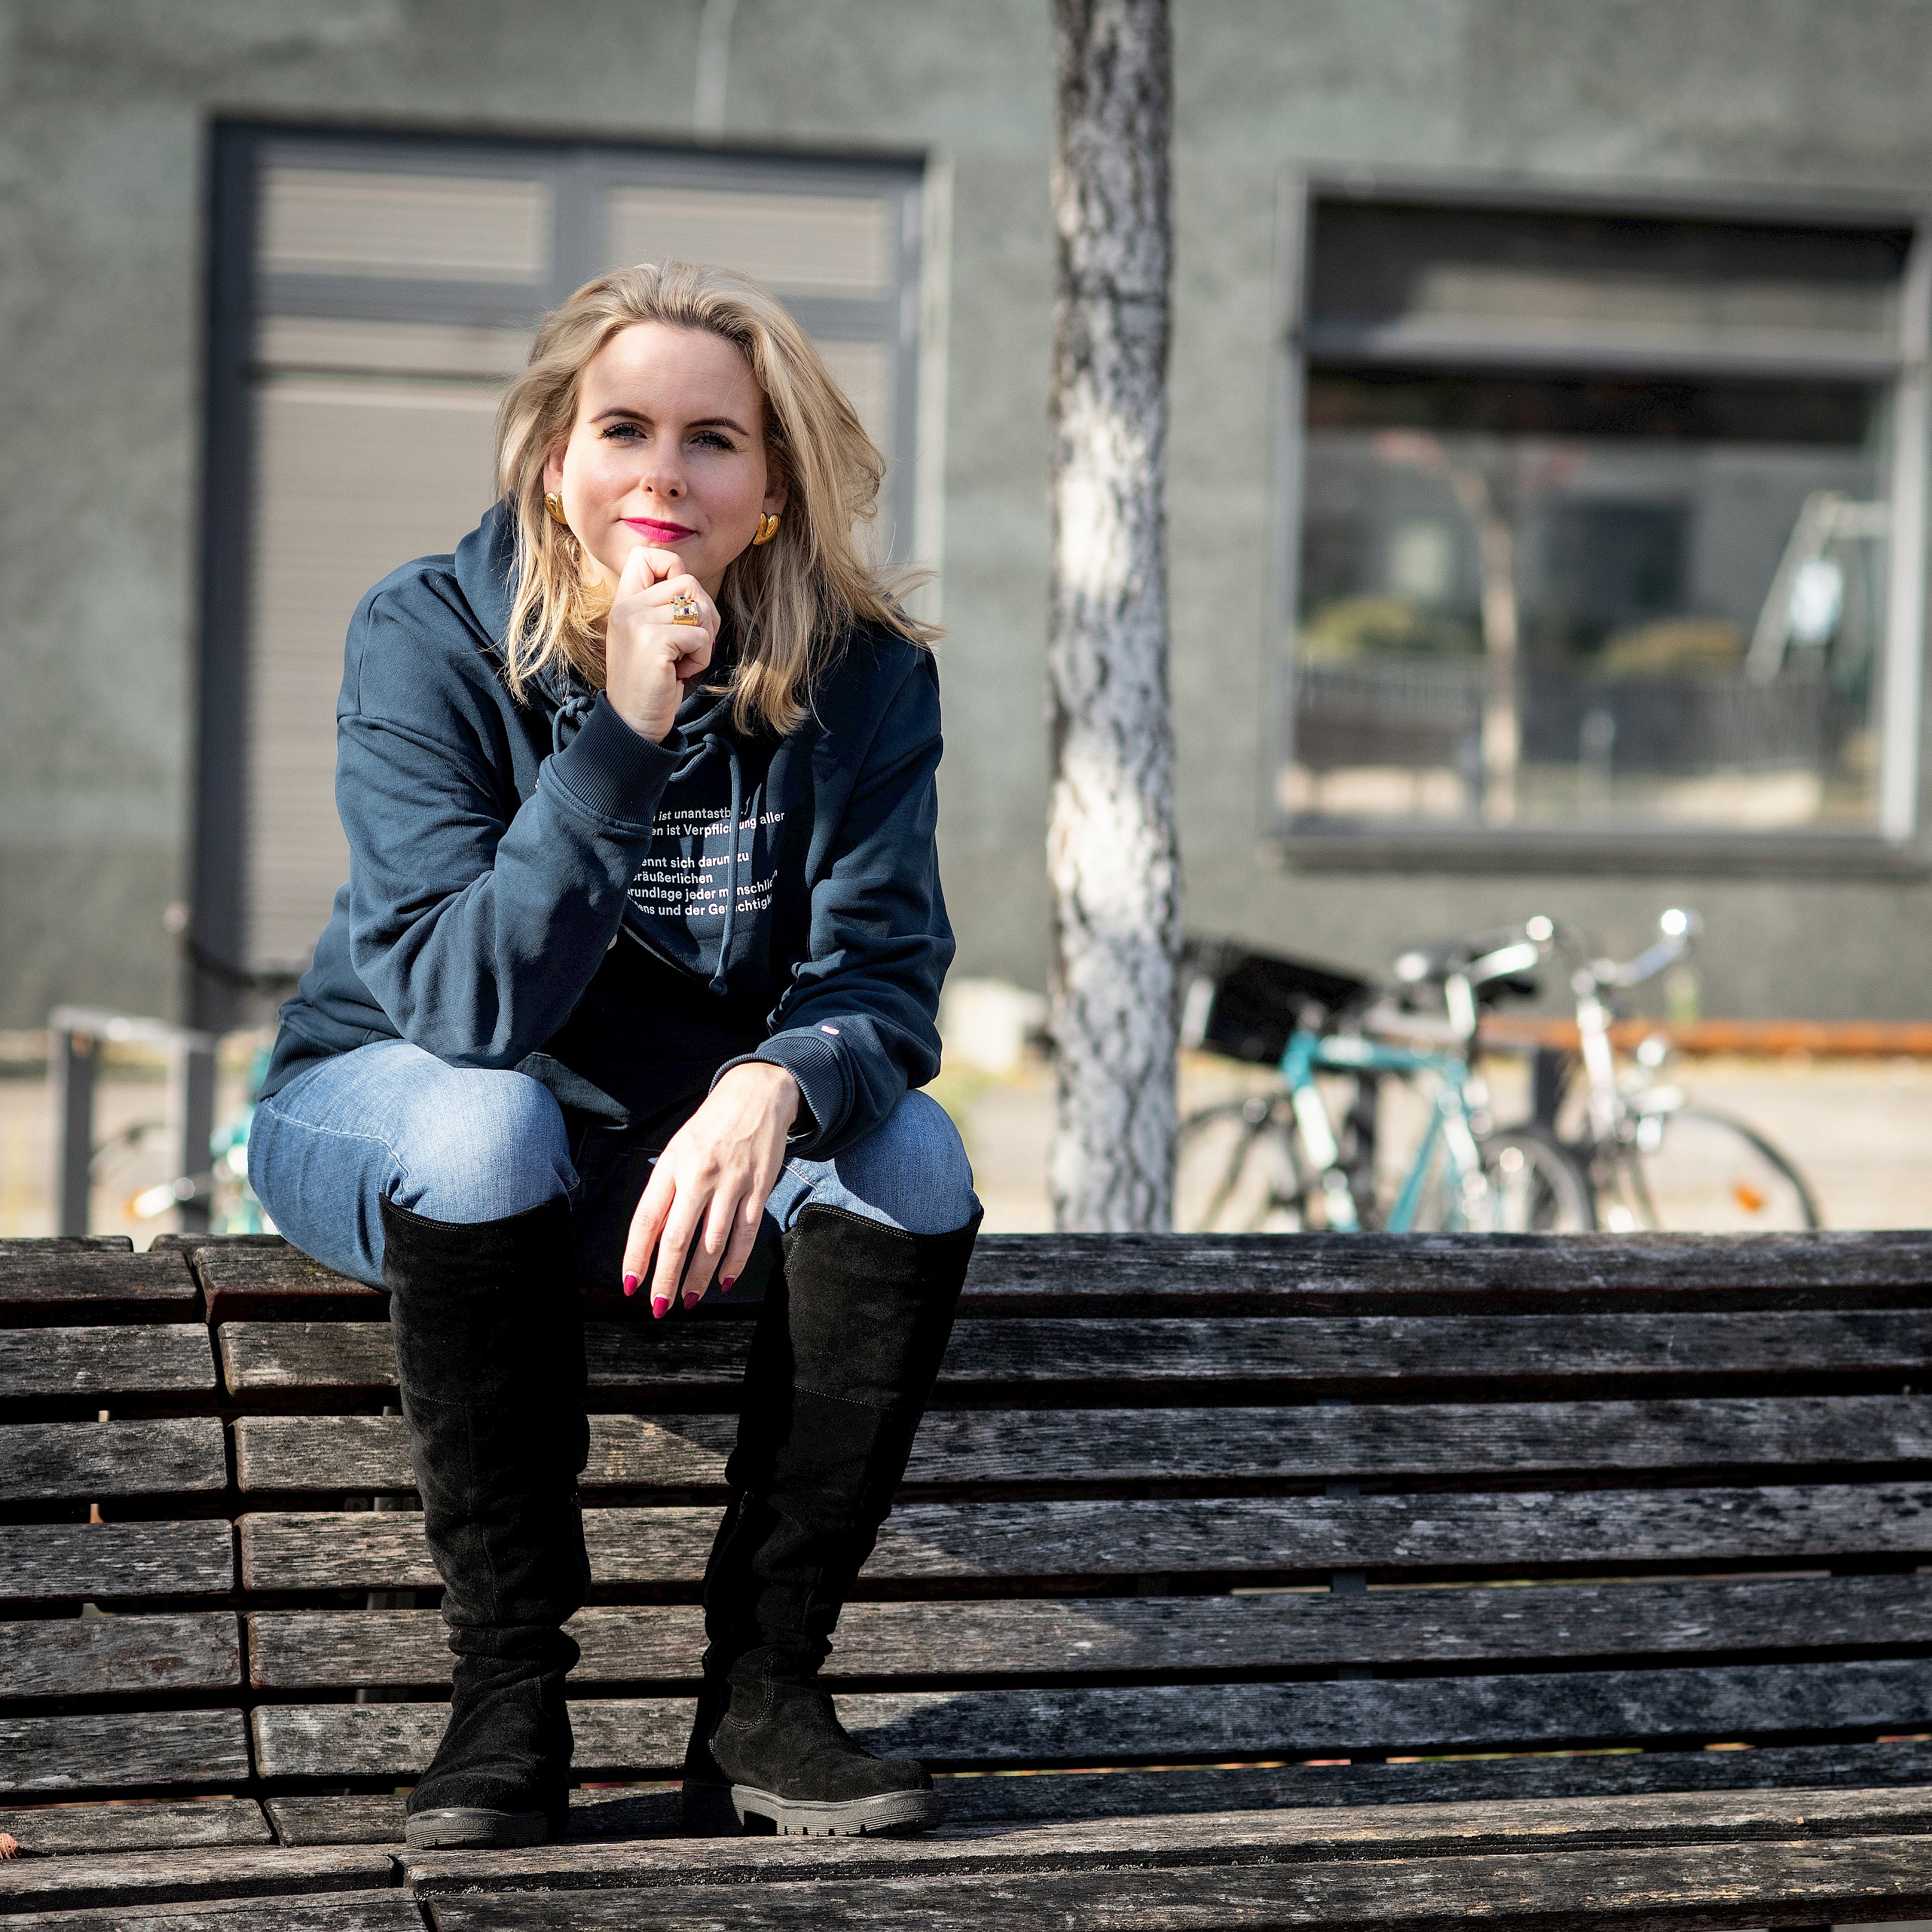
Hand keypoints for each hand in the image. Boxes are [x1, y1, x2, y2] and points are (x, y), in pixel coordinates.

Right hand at [604, 545, 719, 742]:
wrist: (633, 722)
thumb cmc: (651, 681)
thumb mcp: (650, 637)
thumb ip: (663, 608)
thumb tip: (693, 586)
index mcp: (624, 603)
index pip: (646, 555)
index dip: (674, 568)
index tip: (680, 603)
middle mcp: (627, 608)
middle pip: (687, 581)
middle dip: (704, 613)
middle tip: (692, 644)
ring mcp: (638, 623)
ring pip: (698, 608)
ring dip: (703, 639)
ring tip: (682, 660)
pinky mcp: (654, 642)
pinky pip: (701, 636)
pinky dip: (701, 658)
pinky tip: (680, 672)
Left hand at [621, 1063, 801, 1315]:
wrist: (757, 1095)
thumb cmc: (711, 1126)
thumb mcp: (678, 1149)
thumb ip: (667, 1189)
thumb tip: (655, 1237)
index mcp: (671, 1166)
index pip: (647, 1220)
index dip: (636, 1257)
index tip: (630, 1284)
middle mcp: (699, 1176)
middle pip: (677, 1239)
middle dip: (666, 1279)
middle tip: (659, 1306)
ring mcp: (731, 1184)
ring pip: (711, 1243)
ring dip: (699, 1278)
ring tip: (690, 1299)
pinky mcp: (758, 1189)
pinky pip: (745, 1235)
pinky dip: (734, 1262)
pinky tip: (723, 1280)